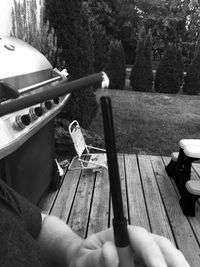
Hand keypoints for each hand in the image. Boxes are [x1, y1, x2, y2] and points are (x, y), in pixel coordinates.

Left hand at [69, 226, 189, 266]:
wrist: (84, 262)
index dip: (152, 252)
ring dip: (174, 263)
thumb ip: (95, 257)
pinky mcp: (145, 263)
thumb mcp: (84, 258)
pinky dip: (168, 266)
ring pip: (166, 255)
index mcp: (120, 235)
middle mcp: (136, 242)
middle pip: (160, 245)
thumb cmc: (84, 259)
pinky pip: (160, 263)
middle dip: (172, 259)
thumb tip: (111, 250)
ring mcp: (143, 254)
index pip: (140, 237)